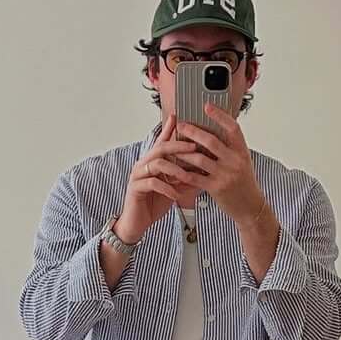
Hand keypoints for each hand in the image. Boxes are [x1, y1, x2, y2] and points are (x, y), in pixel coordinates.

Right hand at [115, 112, 198, 241]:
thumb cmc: (155, 203)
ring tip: (187, 176)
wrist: (138, 222)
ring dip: (175, 169)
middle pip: (161, 148)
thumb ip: (185, 178)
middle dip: (179, 146)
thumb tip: (205, 170)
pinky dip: (167, 188)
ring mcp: (138, 175)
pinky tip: (177, 195)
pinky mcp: (135, 188)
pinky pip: (152, 183)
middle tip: (194, 147)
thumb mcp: (174, 188)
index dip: (168, 128)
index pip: (161, 141)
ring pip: (157, 163)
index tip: (178, 117)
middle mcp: (143, 164)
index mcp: (153, 161)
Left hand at [169, 103, 267, 225]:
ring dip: (184, 152)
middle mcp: (235, 161)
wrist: (250, 207)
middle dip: (193, 131)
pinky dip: (183, 172)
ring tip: (174, 147)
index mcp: (242, 151)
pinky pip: (195, 177)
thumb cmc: (244, 183)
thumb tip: (213, 132)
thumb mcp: (242, 162)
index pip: (232, 128)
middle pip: (211, 141)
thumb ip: (230, 149)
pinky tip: (175, 167)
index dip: (219, 115)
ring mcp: (225, 175)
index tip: (207, 107)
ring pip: (200, 159)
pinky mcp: (216, 188)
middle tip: (181, 126)